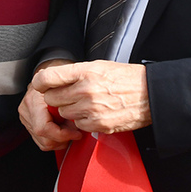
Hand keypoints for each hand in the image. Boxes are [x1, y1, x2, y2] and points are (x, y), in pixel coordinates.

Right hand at [18, 59, 83, 150]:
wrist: (47, 74)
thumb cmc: (59, 79)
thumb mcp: (67, 88)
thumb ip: (71, 104)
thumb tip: (80, 123)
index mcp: (33, 101)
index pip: (43, 128)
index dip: (62, 135)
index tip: (76, 132)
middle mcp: (26, 110)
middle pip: (44, 139)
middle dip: (62, 139)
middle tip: (74, 131)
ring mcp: (26, 117)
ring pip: (42, 143)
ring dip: (59, 140)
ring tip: (68, 129)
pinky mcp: (28, 122)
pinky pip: (41, 141)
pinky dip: (54, 139)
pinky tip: (61, 129)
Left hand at [31, 60, 151, 133]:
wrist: (150, 94)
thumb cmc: (126, 78)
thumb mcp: (100, 66)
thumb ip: (75, 74)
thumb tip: (52, 81)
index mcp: (85, 71)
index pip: (48, 77)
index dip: (40, 82)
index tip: (41, 85)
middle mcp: (86, 90)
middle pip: (52, 99)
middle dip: (58, 98)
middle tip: (71, 95)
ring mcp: (91, 109)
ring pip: (64, 114)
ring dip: (71, 110)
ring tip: (87, 103)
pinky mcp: (98, 125)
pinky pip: (78, 125)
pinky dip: (83, 121)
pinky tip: (96, 113)